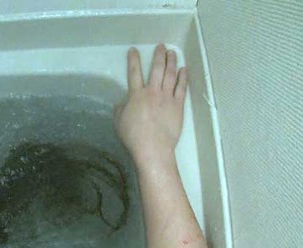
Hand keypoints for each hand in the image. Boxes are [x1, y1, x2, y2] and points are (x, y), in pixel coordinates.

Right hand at [114, 44, 187, 169]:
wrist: (153, 147)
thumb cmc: (133, 136)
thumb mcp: (118, 122)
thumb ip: (119, 109)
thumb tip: (121, 102)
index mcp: (136, 95)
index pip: (134, 72)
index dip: (133, 60)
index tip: (134, 50)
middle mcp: (152, 91)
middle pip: (156, 69)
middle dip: (158, 55)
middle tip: (161, 46)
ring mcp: (167, 97)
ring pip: (170, 74)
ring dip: (171, 62)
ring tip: (172, 52)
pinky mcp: (178, 105)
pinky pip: (181, 87)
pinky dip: (183, 77)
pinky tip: (184, 69)